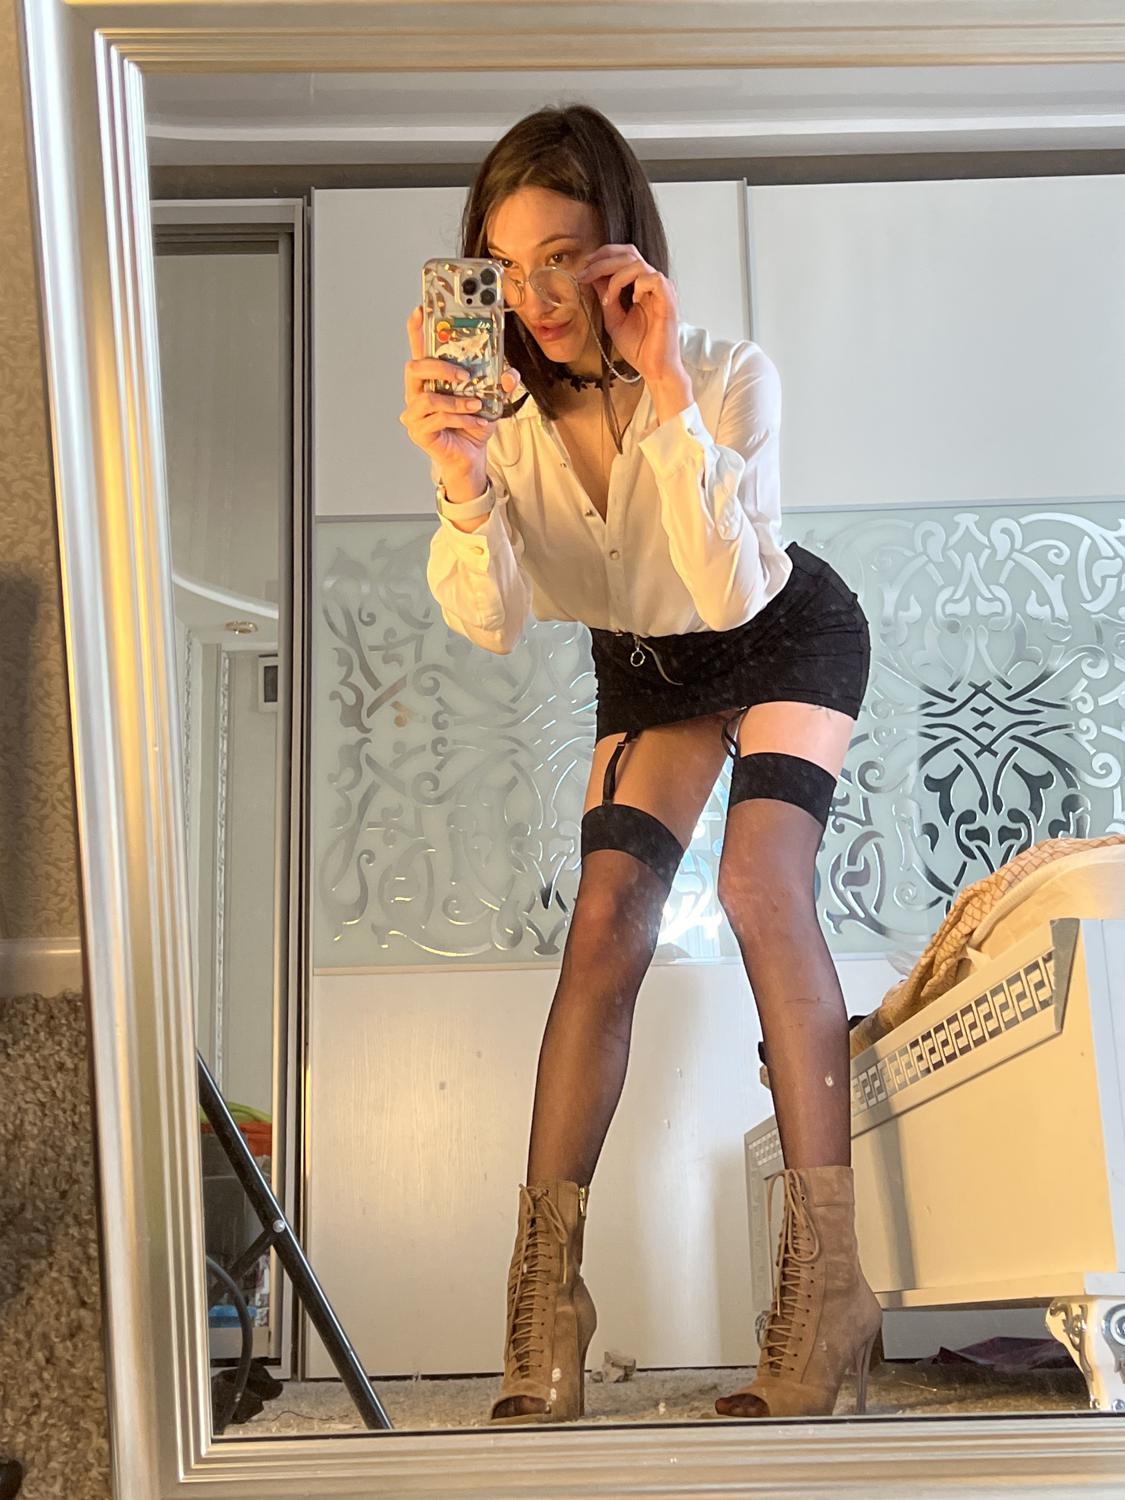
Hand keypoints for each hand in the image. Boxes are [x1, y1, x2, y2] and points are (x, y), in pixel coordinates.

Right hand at [401, 306, 519, 485]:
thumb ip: (501, 383)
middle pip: (414, 367)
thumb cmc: (472, 424)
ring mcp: (414, 413)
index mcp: (431, 378)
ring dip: (456, 400)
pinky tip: (474, 420)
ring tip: (476, 404)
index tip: (421, 310)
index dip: (416, 329)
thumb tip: (509, 373)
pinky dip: (460, 418)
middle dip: (440, 367)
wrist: (472, 456)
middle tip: (464, 373)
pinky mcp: (419, 432)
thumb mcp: (492, 399)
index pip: (419, 349)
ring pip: (428, 398)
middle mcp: (417, 392)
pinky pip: (438, 419)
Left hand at [576, 245, 686, 390]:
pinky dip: (637, 284)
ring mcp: (662, 290)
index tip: (583, 269)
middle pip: (628, 252)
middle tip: (585, 273)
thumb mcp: (613, 318)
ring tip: (607, 296)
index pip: (623, 256)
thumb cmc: (639, 347)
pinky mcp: (668, 300)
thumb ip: (606, 296)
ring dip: (615, 275)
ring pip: (638, 263)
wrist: (654, 368)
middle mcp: (652, 283)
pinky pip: (653, 278)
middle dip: (602, 260)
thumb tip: (592, 277)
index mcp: (641, 284)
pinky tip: (632, 300)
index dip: (602, 256)